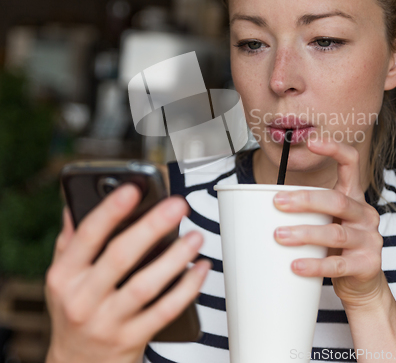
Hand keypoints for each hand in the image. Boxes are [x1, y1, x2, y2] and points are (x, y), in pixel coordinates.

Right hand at [45, 184, 210, 362]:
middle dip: (151, 227)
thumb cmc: (74, 310)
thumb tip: (76, 202)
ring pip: (145, 285)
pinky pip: (165, 311)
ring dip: (175, 258)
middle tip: (177, 206)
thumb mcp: (62, 277)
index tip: (133, 188)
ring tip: (195, 236)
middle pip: (120, 257)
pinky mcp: (132, 339)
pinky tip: (200, 268)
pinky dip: (187, 289)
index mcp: (65, 275)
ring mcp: (108, 322)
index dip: (110, 211)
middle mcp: (83, 299)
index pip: (87, 236)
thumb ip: (71, 240)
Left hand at [273, 138, 383, 308]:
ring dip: (304, 233)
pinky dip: (314, 265)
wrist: (361, 283)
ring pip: (335, 233)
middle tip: (277, 202)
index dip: (334, 150)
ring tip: (279, 235)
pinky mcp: (367, 265)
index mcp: (354, 196)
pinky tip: (295, 265)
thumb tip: (260, 200)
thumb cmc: (336, 246)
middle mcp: (365, 214)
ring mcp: (369, 239)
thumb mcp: (326, 220)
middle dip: (305, 199)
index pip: (351, 163)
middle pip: (337, 200)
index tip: (312, 142)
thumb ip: (306, 209)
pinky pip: (337, 265)